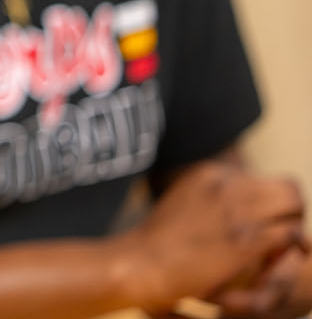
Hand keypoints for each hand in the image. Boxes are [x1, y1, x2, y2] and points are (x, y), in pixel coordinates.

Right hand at [112, 162, 304, 313]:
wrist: (142, 263)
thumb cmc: (158, 241)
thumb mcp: (181, 199)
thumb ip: (209, 195)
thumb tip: (231, 204)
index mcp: (210, 173)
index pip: (261, 178)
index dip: (267, 202)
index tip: (258, 222)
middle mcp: (228, 186)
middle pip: (286, 186)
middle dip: (290, 209)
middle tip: (278, 233)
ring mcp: (239, 211)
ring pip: (294, 205)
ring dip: (292, 225)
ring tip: (277, 247)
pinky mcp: (248, 240)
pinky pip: (291, 234)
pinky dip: (289, 247)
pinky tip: (271, 259)